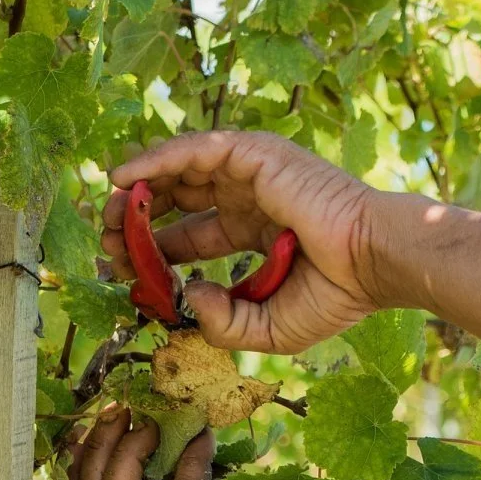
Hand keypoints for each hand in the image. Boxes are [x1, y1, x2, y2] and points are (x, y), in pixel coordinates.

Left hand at [103, 131, 381, 353]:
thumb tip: (189, 297)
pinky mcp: (256, 155)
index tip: (126, 272)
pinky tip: (122, 180)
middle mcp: (253, 199)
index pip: (193, 236)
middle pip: (179, 201)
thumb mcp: (269, 328)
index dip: (156, 252)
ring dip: (138, 190)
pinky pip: (194, 151)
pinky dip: (155, 161)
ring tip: (107, 213)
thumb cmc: (336, 295)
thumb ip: (224, 323)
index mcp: (259, 233)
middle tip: (106, 244)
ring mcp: (254, 174)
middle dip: (138, 221)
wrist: (374, 262)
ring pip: (180, 172)